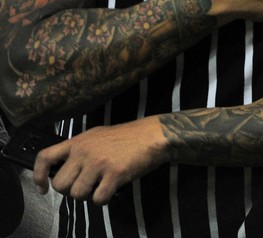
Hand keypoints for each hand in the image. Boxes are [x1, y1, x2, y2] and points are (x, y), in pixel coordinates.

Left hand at [34, 117, 168, 204]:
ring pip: (77, 194)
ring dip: (88, 196)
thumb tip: (66, 170)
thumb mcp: (96, 136)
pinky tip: (111, 190)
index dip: (38, 175)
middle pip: (60, 184)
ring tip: (100, 186)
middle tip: (85, 185)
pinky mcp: (114, 174)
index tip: (43, 187)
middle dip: (71, 190)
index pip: (44, 157)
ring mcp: (99, 163)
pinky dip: (104, 199)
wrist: (153, 135)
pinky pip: (98, 199)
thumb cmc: (126, 136)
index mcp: (77, 142)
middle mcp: (84, 152)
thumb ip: (79, 150)